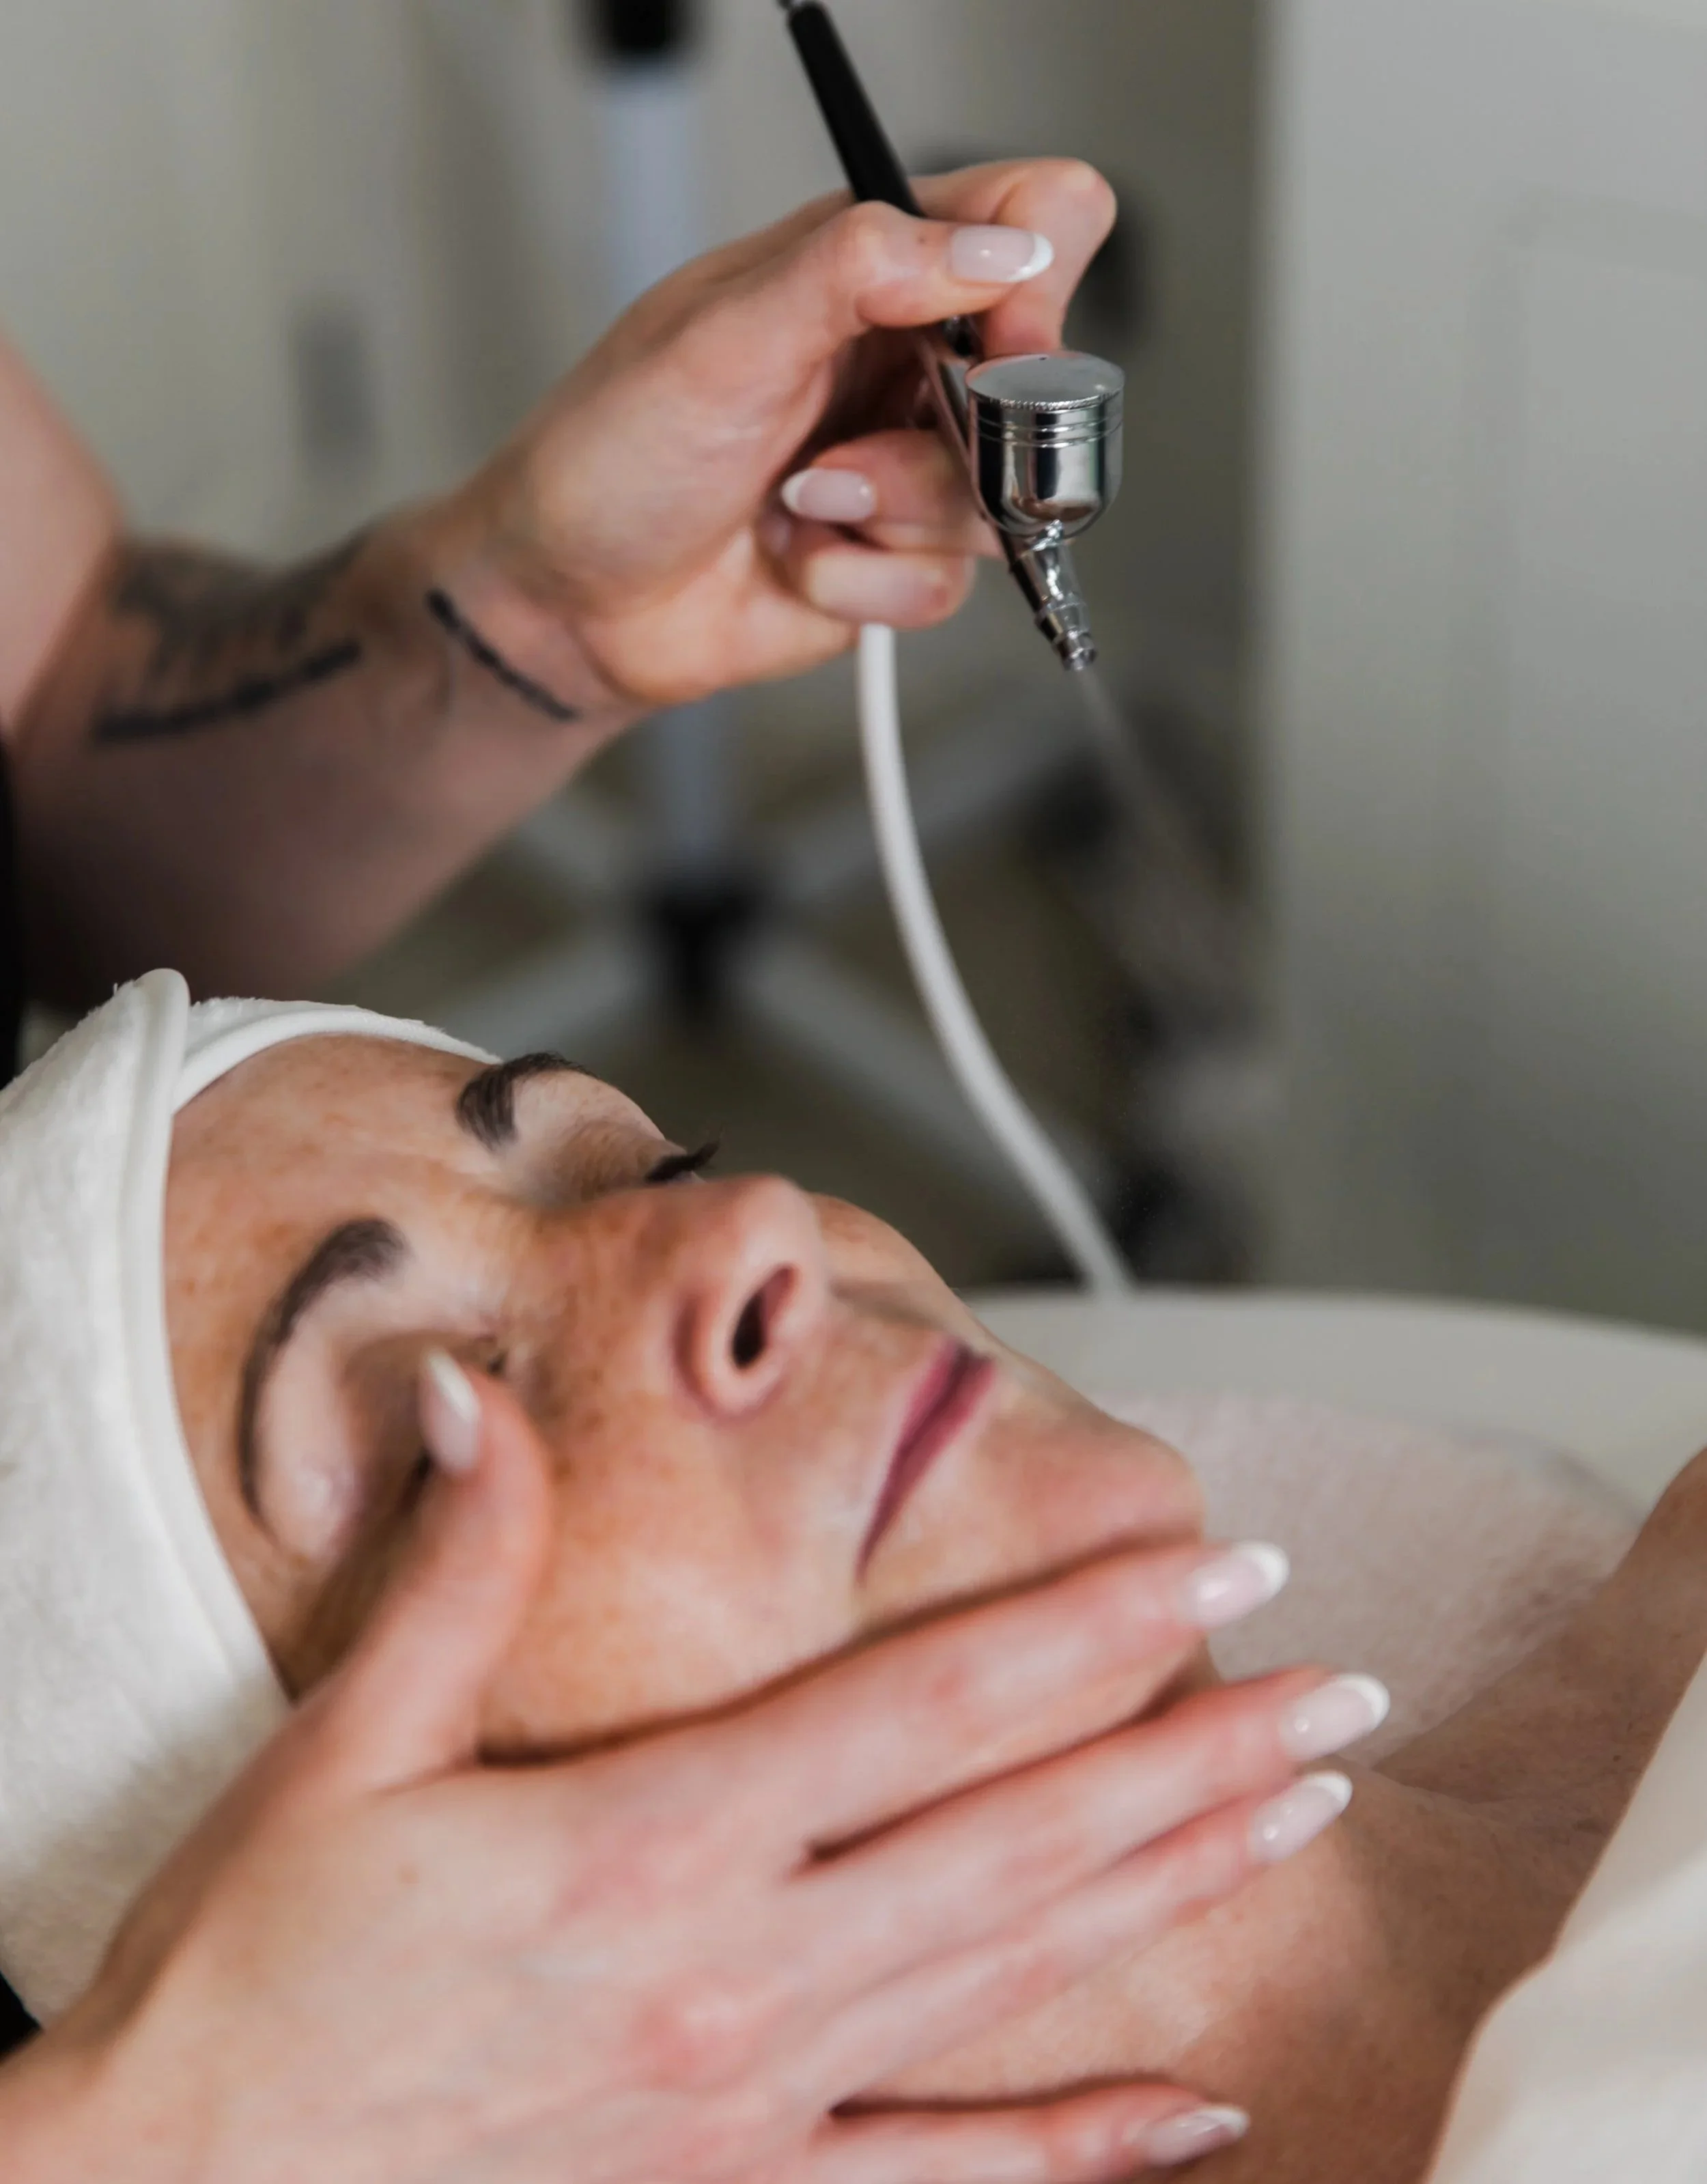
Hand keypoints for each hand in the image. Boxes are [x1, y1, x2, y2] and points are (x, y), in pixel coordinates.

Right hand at [5, 1381, 1337, 2183]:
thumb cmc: (249, 1977)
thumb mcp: (338, 1752)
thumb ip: (450, 1568)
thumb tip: (463, 1386)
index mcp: (651, 1840)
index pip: (926, 1707)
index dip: (1086, 1629)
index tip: (1216, 1570)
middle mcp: (736, 1973)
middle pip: (1018, 1840)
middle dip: (1194, 1752)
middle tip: (1339, 1689)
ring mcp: (752, 2104)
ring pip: (1014, 1978)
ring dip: (1171, 1889)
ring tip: (1300, 1817)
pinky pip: (944, 2181)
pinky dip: (1079, 2152)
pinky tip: (1195, 2125)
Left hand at [444, 159, 1115, 708]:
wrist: (567, 602)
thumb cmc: (611, 454)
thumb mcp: (722, 336)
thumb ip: (859, 269)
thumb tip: (998, 247)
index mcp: (867, 268)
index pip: (1028, 216)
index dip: (1038, 273)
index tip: (1002, 337)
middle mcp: (899, 360)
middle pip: (1043, 376)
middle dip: (965, 429)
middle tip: (865, 447)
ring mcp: (903, 463)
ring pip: (999, 493)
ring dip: (891, 509)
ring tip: (800, 503)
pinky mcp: (893, 558)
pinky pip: (947, 581)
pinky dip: (866, 581)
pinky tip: (796, 561)